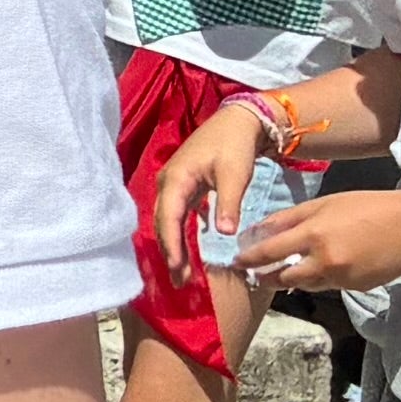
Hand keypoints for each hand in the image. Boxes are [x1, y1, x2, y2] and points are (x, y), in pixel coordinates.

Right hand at [147, 100, 271, 272]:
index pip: (168, 217)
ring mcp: (173, 184)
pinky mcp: (182, 186)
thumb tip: (224, 233)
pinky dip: (178, 233)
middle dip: (169, 251)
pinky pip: (174, 214)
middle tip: (179, 279)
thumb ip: (228, 204)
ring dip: (173, 244)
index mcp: (176, 179)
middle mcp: (167, 183)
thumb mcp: (235, 175)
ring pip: (166, 220)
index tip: (176, 268)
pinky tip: (186, 249)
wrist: (238, 122)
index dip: (171, 244)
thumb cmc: (234, 146)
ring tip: (181, 270)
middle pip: (162, 222)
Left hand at [237, 185, 400, 301]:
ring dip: (292, 279)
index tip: (234, 262)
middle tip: (254, 274)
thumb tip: (259, 230)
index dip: (248, 260)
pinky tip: (317, 269)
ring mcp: (341, 278)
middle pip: (283, 278)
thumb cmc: (366, 207)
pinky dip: (318, 279)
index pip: (269, 253)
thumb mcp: (323, 204)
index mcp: (312, 236)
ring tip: (281, 272)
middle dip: (266, 278)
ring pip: (305, 285)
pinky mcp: (355, 288)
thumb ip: (289, 219)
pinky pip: (328, 286)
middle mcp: (324, 262)